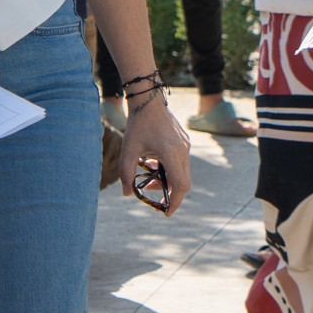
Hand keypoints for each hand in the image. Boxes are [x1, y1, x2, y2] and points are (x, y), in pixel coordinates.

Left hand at [119, 93, 193, 214]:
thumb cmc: (137, 124)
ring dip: (166, 179)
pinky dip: (168, 168)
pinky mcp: (184, 142)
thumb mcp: (128, 151)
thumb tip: (127, 194)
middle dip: (168, 192)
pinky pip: (180, 162)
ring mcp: (186, 146)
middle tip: (153, 195)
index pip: (180, 186)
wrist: (148, 100)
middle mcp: (183, 151)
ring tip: (148, 177)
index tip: (167, 212)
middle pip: (183, 182)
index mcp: (172, 154)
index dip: (175, 202)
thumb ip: (126, 174)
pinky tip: (152, 163)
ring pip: (181, 172)